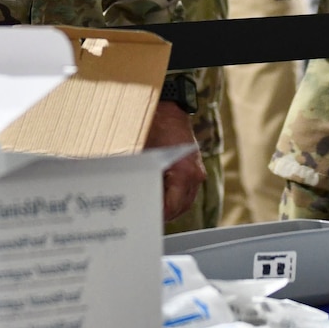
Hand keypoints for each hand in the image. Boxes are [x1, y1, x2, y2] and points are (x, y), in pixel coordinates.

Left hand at [145, 100, 205, 221]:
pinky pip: (187, 192)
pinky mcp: (195, 169)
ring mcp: (197, 173)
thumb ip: (141, 179)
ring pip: (185, 202)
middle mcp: (194, 176)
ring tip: (150, 210)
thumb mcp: (142, 157)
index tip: (142, 220)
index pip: (171, 208)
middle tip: (143, 218)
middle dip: (163, 214)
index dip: (156, 216)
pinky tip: (159, 197)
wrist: (169, 108)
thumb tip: (131, 198)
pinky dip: (175, 197)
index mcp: (183, 174)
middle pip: (180, 208)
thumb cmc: (154, 127)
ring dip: (170, 208)